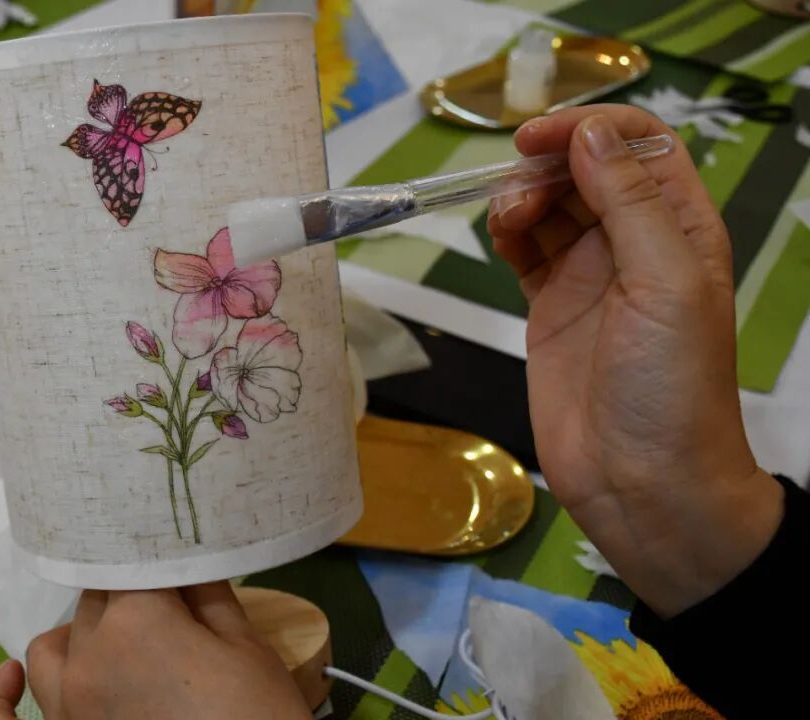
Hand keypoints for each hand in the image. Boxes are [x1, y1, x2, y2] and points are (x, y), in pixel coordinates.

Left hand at [0, 582, 310, 718]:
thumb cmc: (257, 714)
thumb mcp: (246, 646)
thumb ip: (207, 592)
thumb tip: (183, 559)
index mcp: (136, 619)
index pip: (132, 563)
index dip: (157, 563)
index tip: (176, 562)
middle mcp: (88, 656)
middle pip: (96, 602)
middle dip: (132, 598)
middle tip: (175, 612)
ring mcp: (66, 705)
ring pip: (52, 647)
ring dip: (80, 634)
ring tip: (119, 642)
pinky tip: (7, 676)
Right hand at [488, 105, 782, 616]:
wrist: (643, 483)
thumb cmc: (671, 387)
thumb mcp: (666, 285)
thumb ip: (629, 204)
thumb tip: (589, 137)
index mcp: (680, 228)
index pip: (640, 146)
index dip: (592, 130)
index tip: (540, 141)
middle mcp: (636, 242)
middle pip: (587, 170)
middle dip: (548, 163)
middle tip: (516, 188)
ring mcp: (590, 275)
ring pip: (550, 204)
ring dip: (522, 195)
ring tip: (505, 220)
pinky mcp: (550, 306)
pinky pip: (524, 248)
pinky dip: (507, 231)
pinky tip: (499, 237)